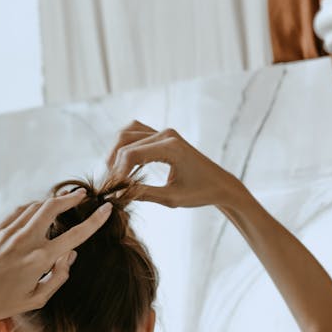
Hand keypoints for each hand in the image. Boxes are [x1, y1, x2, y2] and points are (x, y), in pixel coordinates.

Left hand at [0, 189, 112, 321]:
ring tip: (64, 199)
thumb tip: (71, 255)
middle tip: (83, 194)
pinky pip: (21, 211)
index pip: (75, 235)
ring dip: (53, 200)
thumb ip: (59, 276)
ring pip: (37, 206)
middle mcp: (27, 240)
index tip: (106, 209)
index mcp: (41, 259)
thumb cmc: (2, 301)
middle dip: (71, 197)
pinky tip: (39, 209)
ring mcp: (11, 231)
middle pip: (53, 206)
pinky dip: (34, 207)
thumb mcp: (37, 298)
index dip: (94, 220)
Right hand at [106, 121, 238, 207]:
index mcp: (171, 147)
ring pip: (127, 134)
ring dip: (116, 152)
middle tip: (111, 184)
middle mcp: (166, 134)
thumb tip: (118, 193)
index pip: (131, 155)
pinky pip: (135, 133)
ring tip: (115, 174)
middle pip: (125, 143)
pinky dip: (125, 146)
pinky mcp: (163, 135)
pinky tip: (123, 164)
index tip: (113, 190)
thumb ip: (143, 193)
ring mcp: (165, 132)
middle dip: (114, 164)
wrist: (220, 183)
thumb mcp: (171, 198)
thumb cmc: (200, 192)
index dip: (118, 172)